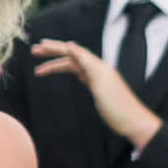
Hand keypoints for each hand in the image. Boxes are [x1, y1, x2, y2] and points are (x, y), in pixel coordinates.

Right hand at [26, 32, 160, 147]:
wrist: (132, 122)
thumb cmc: (118, 105)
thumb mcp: (100, 81)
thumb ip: (86, 62)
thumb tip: (71, 45)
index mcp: (97, 67)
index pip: (73, 52)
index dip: (55, 48)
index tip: (39, 46)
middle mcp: (98, 69)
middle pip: (71, 57)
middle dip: (52, 53)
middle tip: (35, 51)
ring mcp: (98, 78)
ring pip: (73, 67)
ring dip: (56, 66)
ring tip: (39, 71)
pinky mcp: (98, 87)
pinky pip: (80, 74)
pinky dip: (68, 72)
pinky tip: (66, 73)